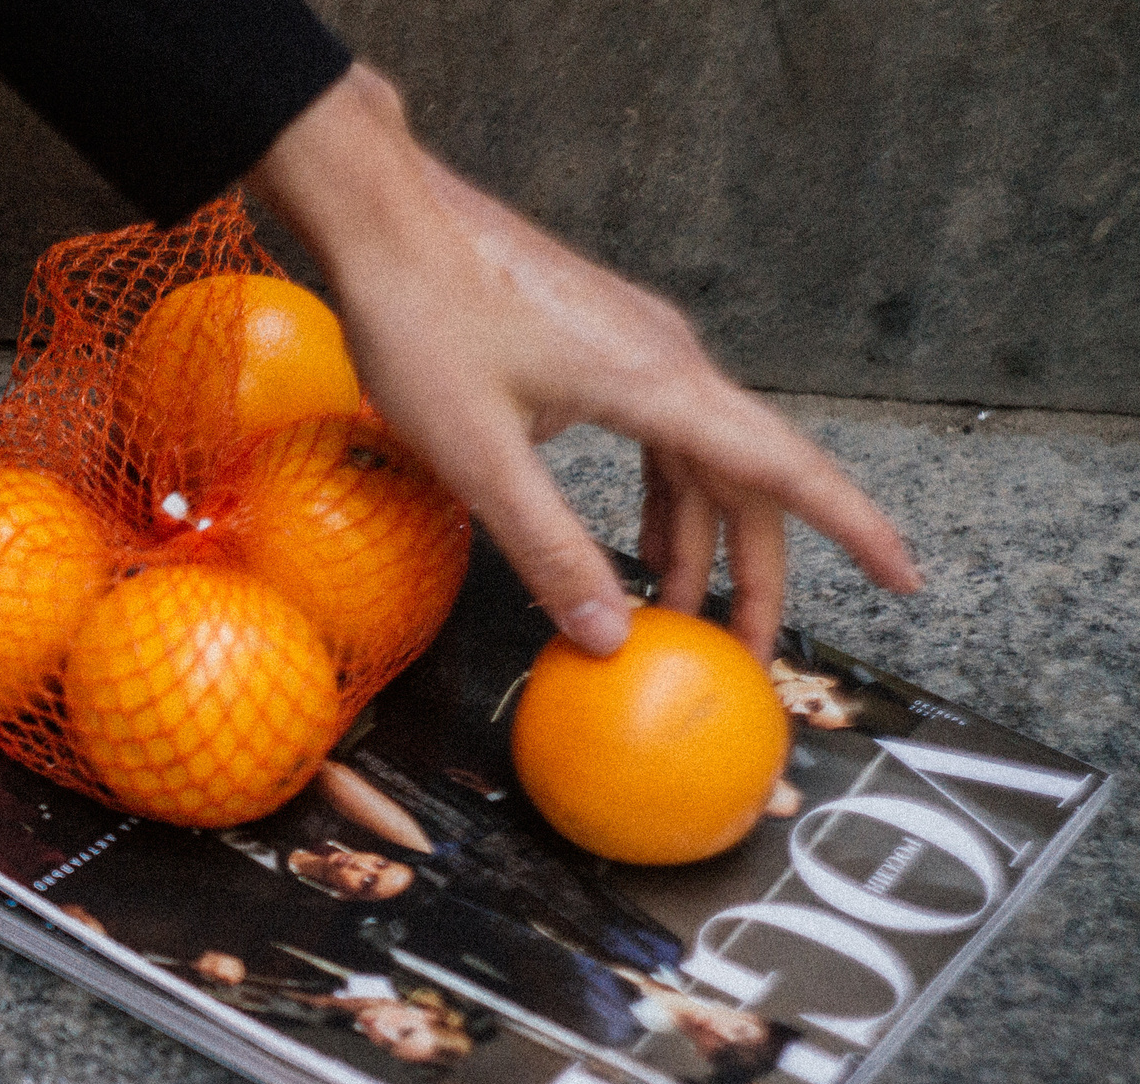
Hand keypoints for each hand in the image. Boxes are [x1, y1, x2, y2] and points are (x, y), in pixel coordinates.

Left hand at [248, 65, 919, 658]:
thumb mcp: (478, 459)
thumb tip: (610, 638)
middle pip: (748, 481)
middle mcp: (668, 360)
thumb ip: (549, 550)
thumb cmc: (423, 322)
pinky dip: (662, 496)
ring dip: (698, 541)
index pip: (786, 470)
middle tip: (746, 655)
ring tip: (676, 620)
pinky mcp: (600, 344)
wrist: (386, 220)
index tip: (905, 580)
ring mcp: (636, 347)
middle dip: (755, 574)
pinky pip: (660, 434)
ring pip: (700, 460)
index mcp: (659, 385)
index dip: (854, 531)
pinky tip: (639, 542)